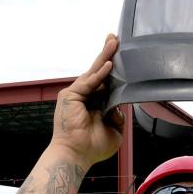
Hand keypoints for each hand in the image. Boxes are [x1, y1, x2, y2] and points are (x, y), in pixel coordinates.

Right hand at [51, 34, 124, 166]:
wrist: (77, 155)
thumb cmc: (92, 147)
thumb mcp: (115, 130)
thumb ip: (118, 115)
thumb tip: (121, 103)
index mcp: (94, 103)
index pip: (105, 81)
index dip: (113, 68)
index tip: (120, 55)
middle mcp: (85, 96)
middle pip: (98, 71)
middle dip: (107, 54)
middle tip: (115, 38)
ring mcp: (76, 94)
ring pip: (93, 72)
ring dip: (105, 57)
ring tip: (114, 42)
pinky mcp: (70, 95)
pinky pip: (88, 82)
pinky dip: (99, 73)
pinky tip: (109, 64)